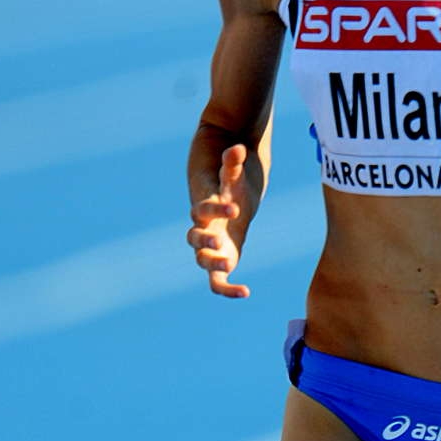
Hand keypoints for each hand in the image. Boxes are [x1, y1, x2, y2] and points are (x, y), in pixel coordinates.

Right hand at [187, 143, 250, 298]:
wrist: (229, 208)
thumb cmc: (229, 191)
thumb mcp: (233, 178)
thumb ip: (232, 165)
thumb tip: (237, 147)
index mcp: (204, 210)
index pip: (203, 210)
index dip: (216, 209)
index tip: (235, 208)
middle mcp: (202, 231)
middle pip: (194, 238)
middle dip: (205, 240)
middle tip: (219, 240)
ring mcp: (209, 249)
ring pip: (202, 260)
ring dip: (212, 264)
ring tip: (228, 265)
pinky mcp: (220, 263)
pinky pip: (217, 281)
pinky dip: (227, 289)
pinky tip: (246, 293)